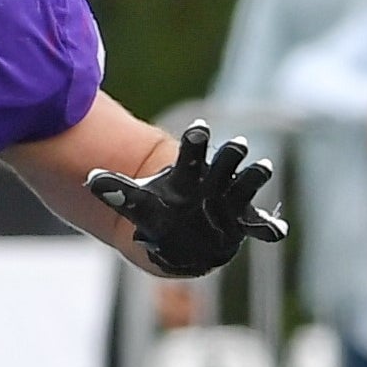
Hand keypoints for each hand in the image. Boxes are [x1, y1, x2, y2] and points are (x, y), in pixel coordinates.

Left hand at [85, 119, 288, 276]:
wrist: (180, 236)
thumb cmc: (160, 212)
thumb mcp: (137, 203)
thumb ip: (116, 192)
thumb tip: (89, 180)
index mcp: (188, 174)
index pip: (191, 152)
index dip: (196, 140)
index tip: (198, 129)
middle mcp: (212, 182)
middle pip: (224, 163)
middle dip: (230, 155)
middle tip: (237, 145)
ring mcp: (229, 201)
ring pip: (244, 186)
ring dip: (253, 177)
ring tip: (262, 168)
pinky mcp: (242, 224)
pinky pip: (259, 226)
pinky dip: (269, 227)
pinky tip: (277, 230)